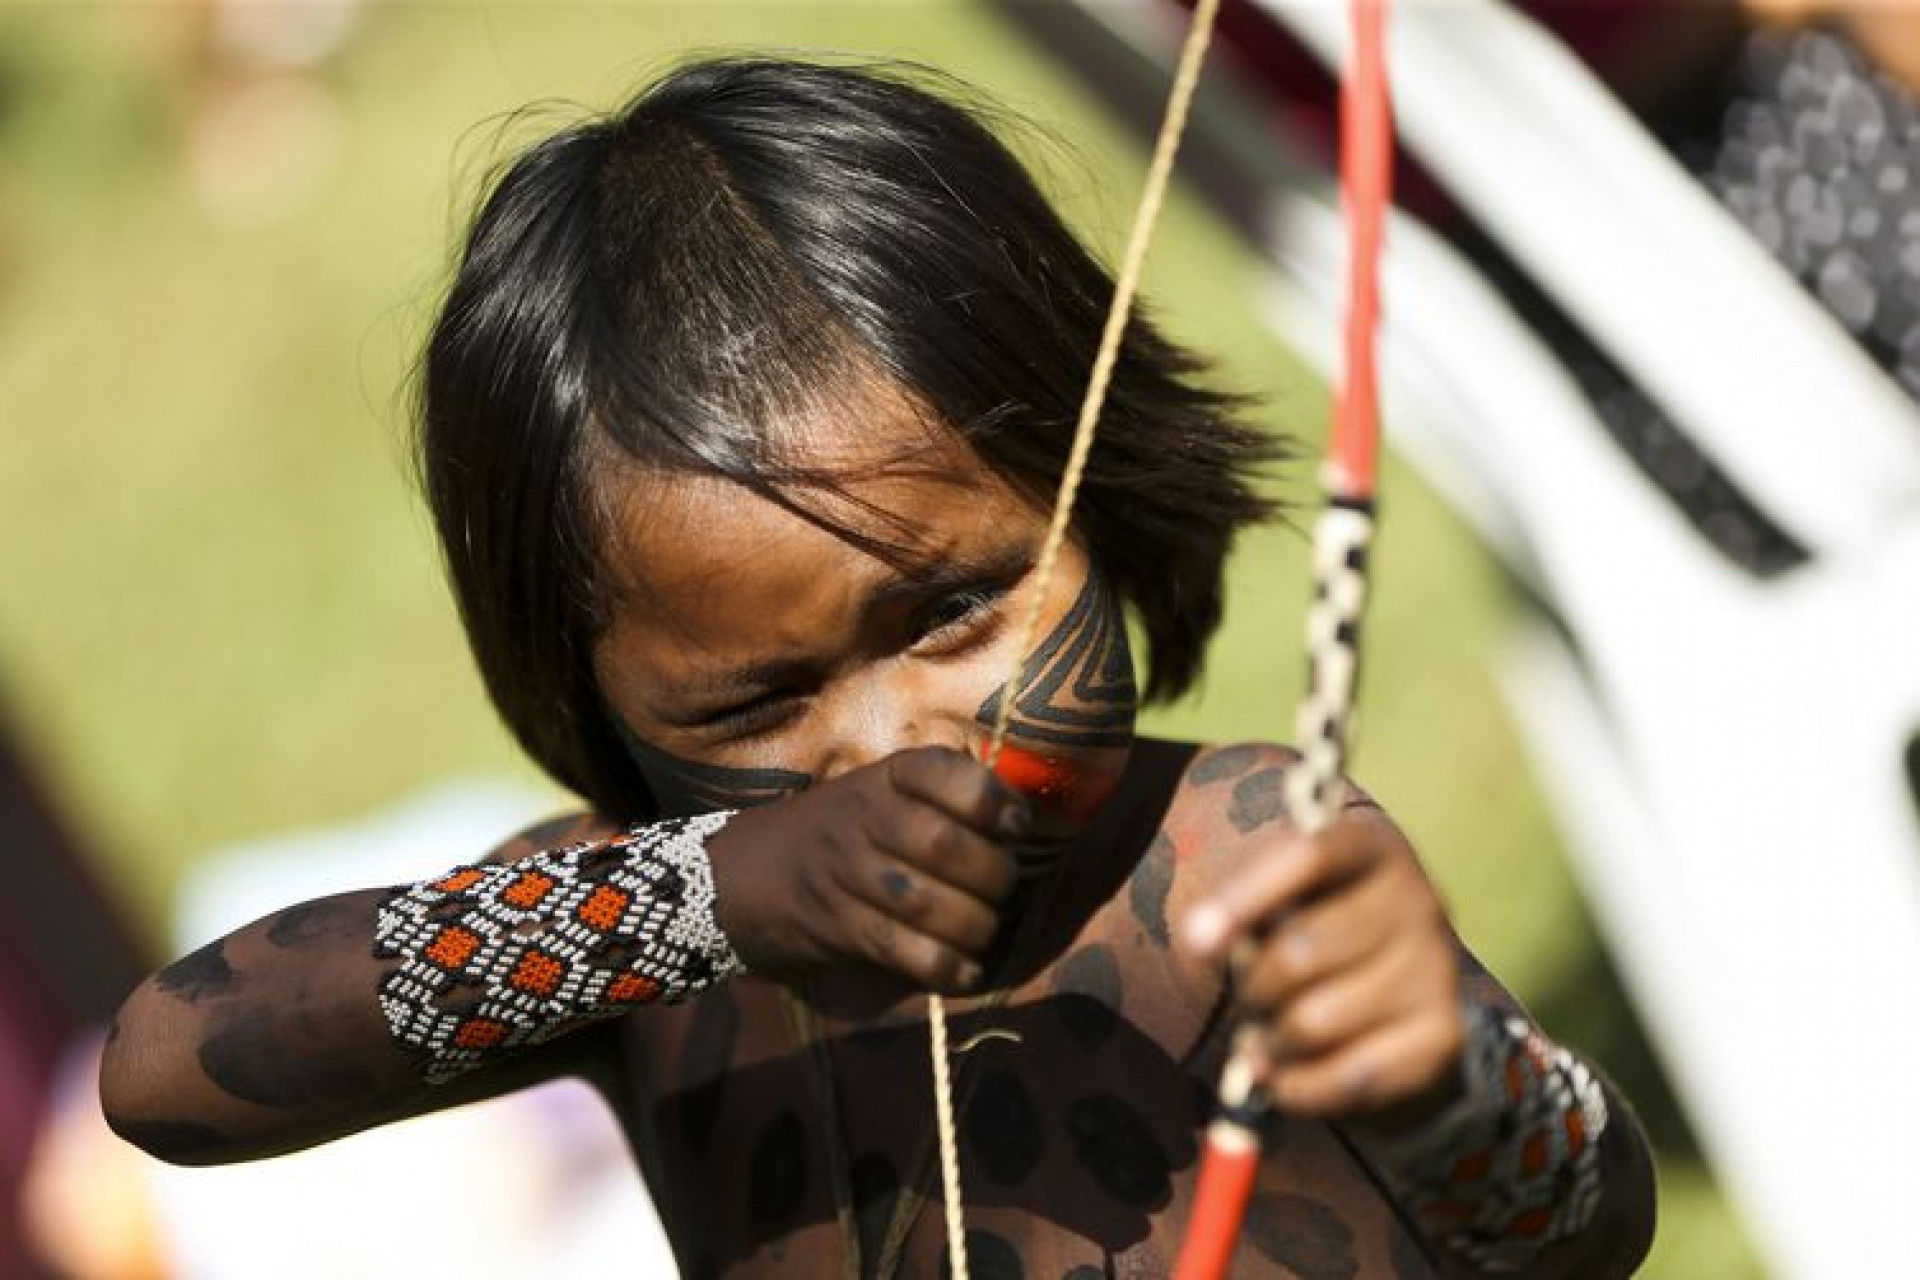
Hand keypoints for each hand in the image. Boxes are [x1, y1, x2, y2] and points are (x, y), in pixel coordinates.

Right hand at [708, 746, 1028, 993]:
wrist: (739, 875)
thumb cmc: (835, 834)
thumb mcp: (879, 794)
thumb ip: (941, 801)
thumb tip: (1024, 822)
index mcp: (886, 777)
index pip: (946, 773)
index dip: (993, 800)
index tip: (1017, 825)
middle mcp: (864, 816)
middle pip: (944, 845)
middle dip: (994, 875)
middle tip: (1003, 890)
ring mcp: (845, 872)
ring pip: (928, 903)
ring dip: (975, 926)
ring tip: (985, 931)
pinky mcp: (835, 926)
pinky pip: (902, 951)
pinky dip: (946, 968)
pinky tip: (964, 973)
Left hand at [1180, 804, 1464, 1123]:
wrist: (1393, 989)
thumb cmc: (1313, 925)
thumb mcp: (1280, 894)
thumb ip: (1242, 906)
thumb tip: (1203, 939)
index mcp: (1372, 846)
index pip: (1308, 856)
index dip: (1245, 898)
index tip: (1196, 941)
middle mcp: (1418, 900)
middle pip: (1302, 951)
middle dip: (1253, 986)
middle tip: (1249, 996)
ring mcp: (1437, 969)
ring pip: (1315, 1023)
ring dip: (1271, 1042)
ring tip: (1270, 1037)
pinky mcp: (1444, 1036)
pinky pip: (1348, 1078)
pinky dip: (1299, 1088)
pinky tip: (1285, 1078)